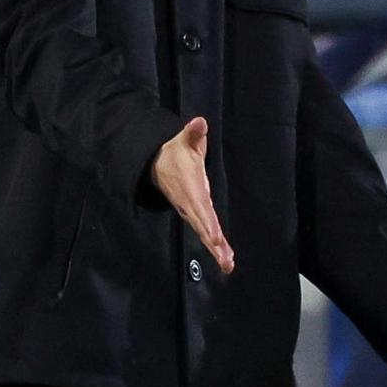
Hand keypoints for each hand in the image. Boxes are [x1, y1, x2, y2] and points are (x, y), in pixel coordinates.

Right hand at [151, 117, 234, 271]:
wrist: (158, 166)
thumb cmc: (176, 153)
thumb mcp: (183, 140)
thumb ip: (193, 133)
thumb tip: (200, 122)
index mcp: (191, 187)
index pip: (200, 206)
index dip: (207, 221)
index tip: (215, 236)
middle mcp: (191, 203)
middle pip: (203, 225)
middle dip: (213, 241)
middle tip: (224, 257)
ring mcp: (192, 211)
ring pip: (205, 233)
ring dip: (216, 249)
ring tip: (228, 264)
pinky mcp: (195, 216)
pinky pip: (206, 232)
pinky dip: (215, 246)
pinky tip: (226, 259)